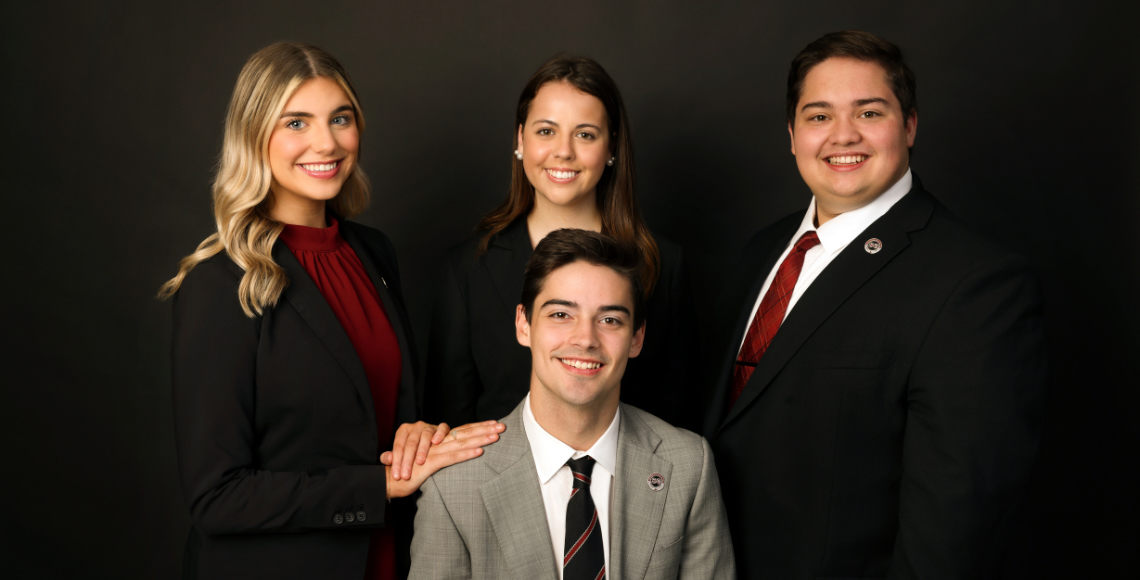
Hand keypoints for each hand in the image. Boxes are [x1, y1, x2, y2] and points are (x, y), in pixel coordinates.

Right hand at [383, 420, 504, 498]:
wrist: (388, 480)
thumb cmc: (407, 472)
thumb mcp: (426, 463)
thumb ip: (440, 456)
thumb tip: (457, 453)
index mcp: (436, 441)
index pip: (461, 431)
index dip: (477, 427)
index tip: (493, 423)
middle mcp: (436, 443)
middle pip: (464, 433)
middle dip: (484, 430)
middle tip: (502, 426)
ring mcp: (433, 452)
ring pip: (461, 443)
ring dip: (480, 440)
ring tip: (495, 436)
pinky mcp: (430, 463)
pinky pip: (451, 458)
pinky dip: (466, 455)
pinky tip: (480, 452)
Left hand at [383, 421, 448, 480]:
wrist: (431, 442)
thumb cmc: (414, 451)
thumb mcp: (401, 453)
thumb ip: (392, 456)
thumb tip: (386, 459)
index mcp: (403, 431)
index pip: (398, 446)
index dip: (396, 462)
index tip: (396, 476)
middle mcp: (416, 427)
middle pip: (410, 443)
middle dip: (407, 461)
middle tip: (406, 476)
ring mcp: (429, 426)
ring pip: (425, 436)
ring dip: (422, 450)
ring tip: (420, 463)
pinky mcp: (442, 428)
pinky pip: (442, 428)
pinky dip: (439, 434)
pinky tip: (436, 442)